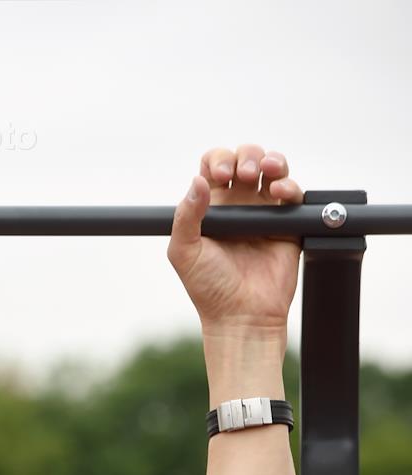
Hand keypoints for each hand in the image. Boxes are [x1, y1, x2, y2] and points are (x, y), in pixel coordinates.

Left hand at [167, 145, 303, 336]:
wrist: (242, 316)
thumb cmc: (209, 289)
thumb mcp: (185, 252)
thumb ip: (185, 216)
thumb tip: (197, 182)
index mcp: (211, 208)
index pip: (214, 166)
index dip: (218, 160)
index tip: (220, 176)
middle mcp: (238, 206)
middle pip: (245, 160)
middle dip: (246, 156)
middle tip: (243, 175)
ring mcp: (264, 213)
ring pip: (272, 169)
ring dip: (271, 160)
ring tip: (267, 171)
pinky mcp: (288, 225)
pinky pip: (292, 194)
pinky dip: (289, 185)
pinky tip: (280, 192)